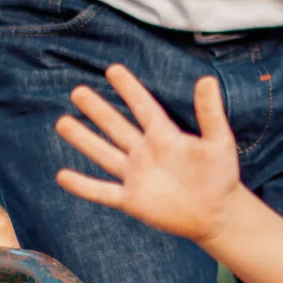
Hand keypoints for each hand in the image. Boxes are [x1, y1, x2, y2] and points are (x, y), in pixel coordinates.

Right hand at [55, 66, 247, 242]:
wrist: (218, 213)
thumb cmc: (220, 175)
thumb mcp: (219, 141)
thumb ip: (210, 113)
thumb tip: (207, 79)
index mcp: (165, 135)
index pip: (142, 107)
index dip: (129, 88)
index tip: (113, 69)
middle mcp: (145, 152)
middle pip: (116, 126)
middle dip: (97, 109)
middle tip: (77, 91)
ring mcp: (136, 176)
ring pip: (104, 154)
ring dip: (83, 139)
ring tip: (62, 122)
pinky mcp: (131, 200)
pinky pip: (102, 191)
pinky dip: (83, 185)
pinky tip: (62, 175)